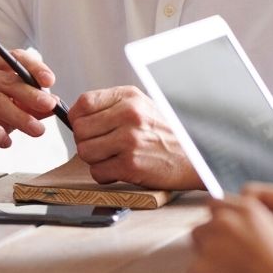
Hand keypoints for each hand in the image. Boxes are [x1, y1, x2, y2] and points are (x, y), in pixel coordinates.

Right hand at [0, 49, 60, 163]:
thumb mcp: (13, 107)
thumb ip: (32, 105)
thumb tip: (55, 103)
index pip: (14, 57)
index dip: (34, 67)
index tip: (50, 81)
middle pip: (7, 81)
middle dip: (32, 95)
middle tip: (50, 107)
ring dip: (20, 117)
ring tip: (37, 130)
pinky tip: (6, 142)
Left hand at [68, 86, 200, 188]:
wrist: (195, 157)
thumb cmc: (166, 133)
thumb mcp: (142, 106)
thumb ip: (111, 107)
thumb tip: (77, 116)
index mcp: (129, 97)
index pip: (84, 102)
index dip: (77, 117)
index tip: (84, 126)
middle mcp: (128, 115)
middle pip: (80, 129)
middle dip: (85, 141)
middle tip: (99, 146)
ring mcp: (129, 140)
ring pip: (85, 152)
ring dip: (94, 159)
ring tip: (110, 158)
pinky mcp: (131, 165)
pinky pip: (98, 172)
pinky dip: (104, 175)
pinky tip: (118, 170)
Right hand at [246, 184, 272, 272]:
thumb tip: (261, 219)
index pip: (257, 193)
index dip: (240, 206)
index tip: (228, 224)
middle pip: (258, 212)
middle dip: (247, 226)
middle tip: (239, 247)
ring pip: (266, 232)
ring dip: (259, 243)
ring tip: (256, 260)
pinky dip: (271, 256)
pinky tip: (272, 269)